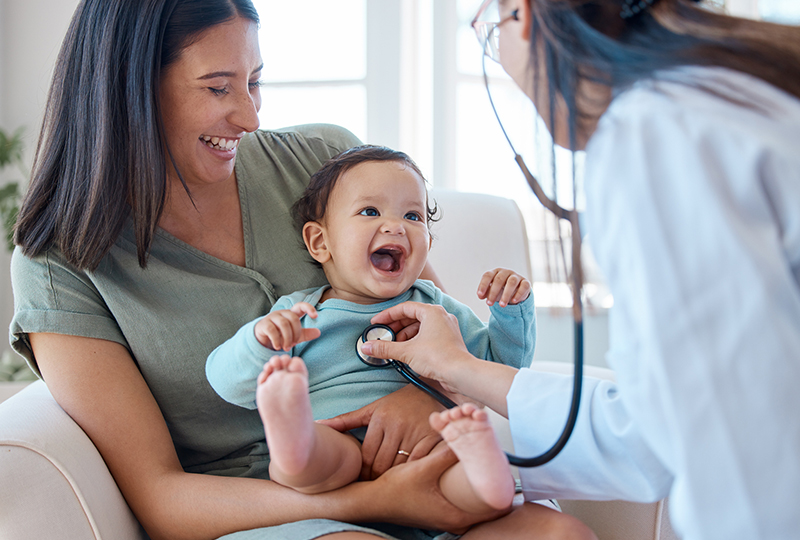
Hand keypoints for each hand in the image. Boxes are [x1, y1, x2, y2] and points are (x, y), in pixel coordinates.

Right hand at [254, 302, 320, 350]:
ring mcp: (271, 317)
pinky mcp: (263, 324)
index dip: (308, 308)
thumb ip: (306, 334)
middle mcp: (281, 313)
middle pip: (293, 318)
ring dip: (287, 338)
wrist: (263, 340)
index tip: (316, 316)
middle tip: (294, 344)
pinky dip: (277, 340)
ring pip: (283, 324)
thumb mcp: (295, 336)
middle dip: (296, 333)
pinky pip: (272, 330)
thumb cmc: (281, 336)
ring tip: (286, 348)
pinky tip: (278, 347)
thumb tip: (318, 332)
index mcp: (291, 314)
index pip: (300, 306)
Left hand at [317, 384, 444, 479]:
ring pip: (400, 467)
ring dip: (394, 479)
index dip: (363, 473)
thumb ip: (346, 420)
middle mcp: (397, 425)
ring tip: (389, 485)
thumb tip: (319, 425)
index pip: (367, 456)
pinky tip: (409, 477)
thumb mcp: (372, 409)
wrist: (431, 389)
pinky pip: (419, 463)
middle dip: (376, 479)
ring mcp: (416, 432)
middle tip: (374, 488)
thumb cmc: (398, 404)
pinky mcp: (432, 437)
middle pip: (382, 465)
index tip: (362, 480)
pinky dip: (412, 473)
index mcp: (380, 418)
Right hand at [363, 302, 472, 382]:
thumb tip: (367, 346)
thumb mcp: (406, 351)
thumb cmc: (439, 357)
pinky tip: (407, 351)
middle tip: (383, 335)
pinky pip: (428, 335)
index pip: (404, 308)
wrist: (461, 373)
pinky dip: (415, 341)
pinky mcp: (448, 340)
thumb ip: (385, 348)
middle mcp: (441, 316)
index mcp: (432, 312)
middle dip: (396, 327)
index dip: (387, 316)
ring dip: (405, 335)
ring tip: (394, 346)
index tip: (376, 323)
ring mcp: (446, 328)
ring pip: (420, 326)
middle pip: (412, 316)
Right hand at [368, 447, 508, 531]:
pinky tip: (467, 479)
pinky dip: (469, 495)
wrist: (373, 501)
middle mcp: (454, 521)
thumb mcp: (422, 468)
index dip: (505, 494)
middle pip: (487, 510)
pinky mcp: (440, 513)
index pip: (494, 510)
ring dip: (482, 493)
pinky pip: (464, 506)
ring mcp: (447, 519)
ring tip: (488, 473)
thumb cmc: (395, 491)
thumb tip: (463, 437)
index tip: (509, 478)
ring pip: (476, 509)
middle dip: (495, 491)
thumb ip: (444, 454)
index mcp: (455, 515)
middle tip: (501, 471)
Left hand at [477, 268, 530, 306]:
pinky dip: (519, 294)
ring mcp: (516, 276)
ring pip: (511, 282)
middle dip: (493, 292)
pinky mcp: (526, 282)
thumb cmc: (501, 290)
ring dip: (506, 294)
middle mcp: (506, 272)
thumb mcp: (492, 291)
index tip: (480, 295)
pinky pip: (524, 286)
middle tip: (489, 303)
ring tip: (501, 305)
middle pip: (499, 279)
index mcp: (495, 272)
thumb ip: (485, 293)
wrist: (516, 291)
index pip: (488, 275)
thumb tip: (480, 296)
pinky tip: (514, 301)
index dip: (483, 285)